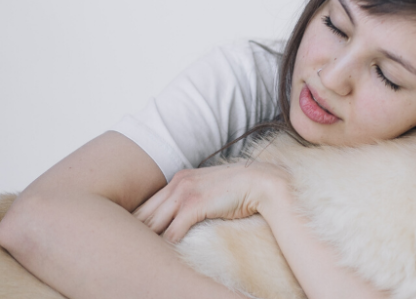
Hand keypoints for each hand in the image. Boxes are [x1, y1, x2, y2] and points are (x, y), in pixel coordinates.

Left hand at [133, 159, 291, 242]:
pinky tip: (167, 255)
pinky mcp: (194, 206)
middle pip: (144, 213)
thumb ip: (194, 197)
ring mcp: (185, 193)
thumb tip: (183, 217)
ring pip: (154, 224)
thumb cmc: (239, 189)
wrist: (262, 183)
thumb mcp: (210, 189)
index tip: (134, 237)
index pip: (149, 203)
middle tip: (131, 251)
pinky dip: (167, 245)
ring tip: (145, 257)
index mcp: (180, 179)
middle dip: (136, 232)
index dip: (139, 221)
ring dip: (150, 241)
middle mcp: (178, 183)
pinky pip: (172, 232)